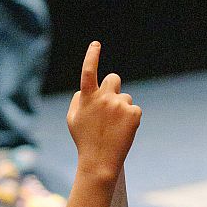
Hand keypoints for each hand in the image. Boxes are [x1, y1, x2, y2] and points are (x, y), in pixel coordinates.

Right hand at [66, 41, 141, 179]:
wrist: (100, 161)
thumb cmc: (84, 140)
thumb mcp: (72, 119)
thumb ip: (77, 100)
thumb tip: (84, 89)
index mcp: (87, 98)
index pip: (89, 71)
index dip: (92, 56)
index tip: (96, 44)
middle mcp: (104, 98)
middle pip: (114, 78)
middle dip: (113, 86)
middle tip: (111, 102)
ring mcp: (120, 105)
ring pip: (125, 97)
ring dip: (121, 107)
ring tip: (114, 127)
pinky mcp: (134, 114)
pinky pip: (134, 109)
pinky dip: (130, 118)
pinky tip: (123, 131)